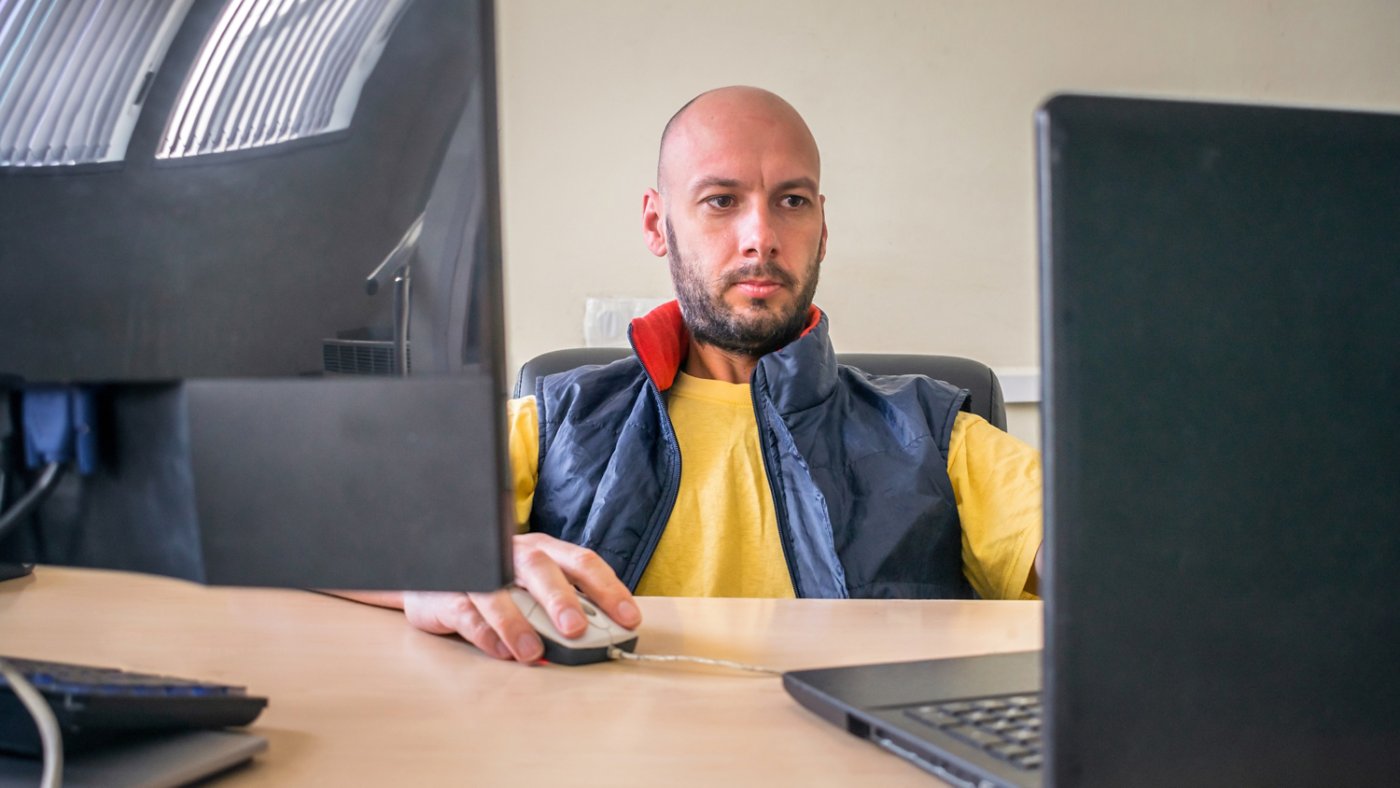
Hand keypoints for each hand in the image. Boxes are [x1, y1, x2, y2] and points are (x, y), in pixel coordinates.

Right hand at [402, 533, 640, 662]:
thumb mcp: (536, 589)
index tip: (629, 618)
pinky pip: (467, 613)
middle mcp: (512, 554)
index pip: (581, 562)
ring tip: (535, 653)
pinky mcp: (447, 594)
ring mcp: (477, 572)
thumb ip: (566, 605)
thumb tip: (602, 636)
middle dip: (560, 598)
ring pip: (497, 591)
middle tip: (576, 630)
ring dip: (518, 623)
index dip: (608, 588)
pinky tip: (502, 652)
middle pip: (538, 567)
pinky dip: (486, 634)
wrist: (436, 578)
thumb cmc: (500, 585)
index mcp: (543, 550)